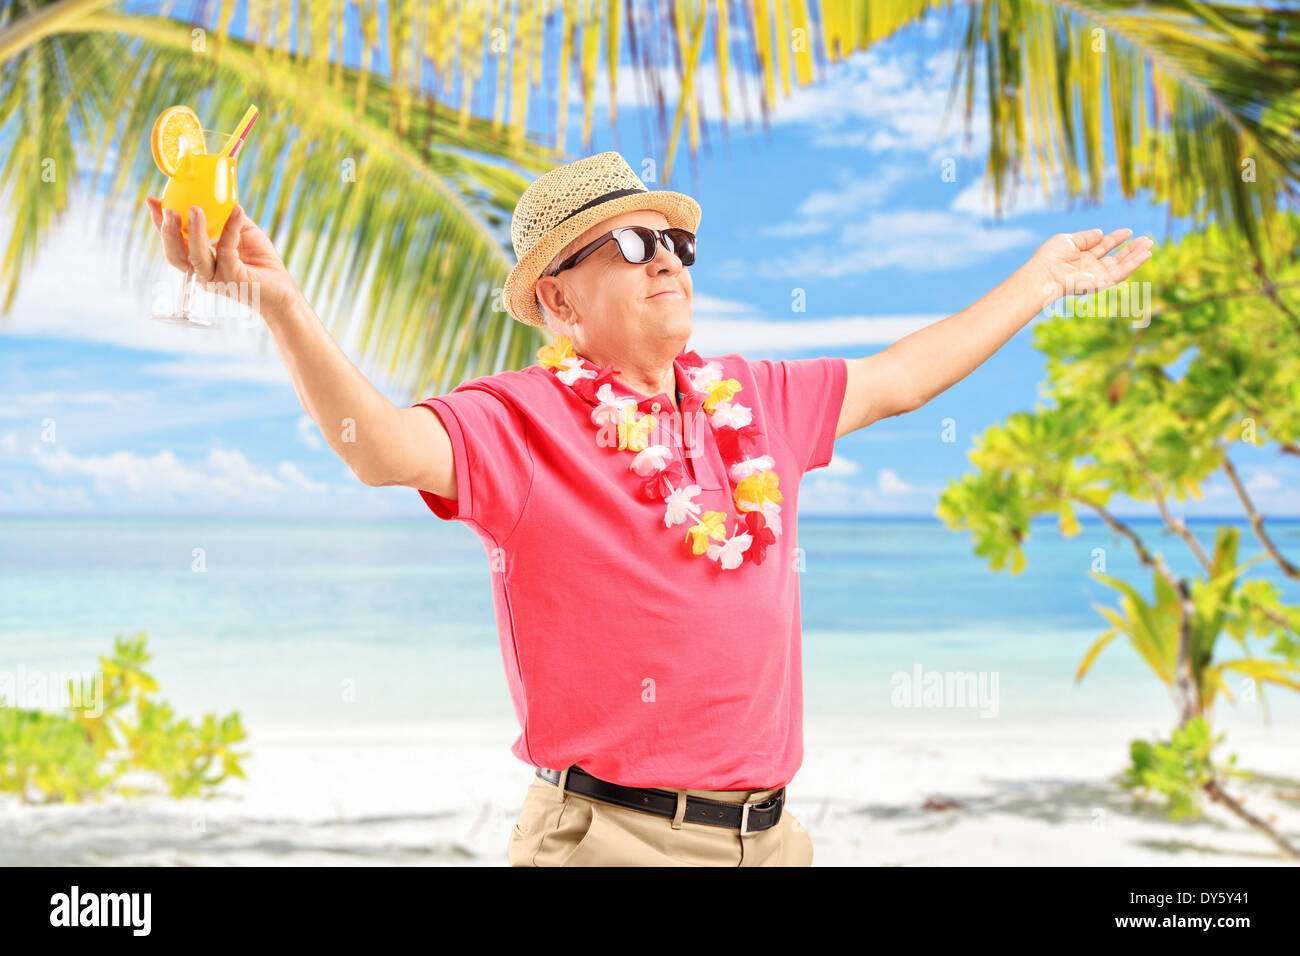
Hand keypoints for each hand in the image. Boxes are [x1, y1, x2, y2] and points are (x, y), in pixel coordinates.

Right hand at [144, 198, 300, 316]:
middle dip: (167, 231)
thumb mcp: (240, 232)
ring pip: (196, 257)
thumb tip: (217, 195)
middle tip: (168, 209)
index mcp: (198, 261)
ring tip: (195, 209)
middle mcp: (202, 272)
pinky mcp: (234, 279)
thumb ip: (225, 218)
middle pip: (174, 255)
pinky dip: (230, 230)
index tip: (152, 201)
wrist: (282, 290)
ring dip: (193, 232)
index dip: (159, 224)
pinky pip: (227, 251)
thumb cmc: (260, 262)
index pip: (173, 243)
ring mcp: (217, 278)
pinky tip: (237, 213)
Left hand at [1031, 227, 1154, 305]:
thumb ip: (1086, 237)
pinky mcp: (1101, 284)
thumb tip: (1101, 233)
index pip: (1105, 246)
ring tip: (1150, 245)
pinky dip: (1134, 265)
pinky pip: (1121, 274)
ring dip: (1137, 256)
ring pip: (1122, 266)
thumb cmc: (1050, 257)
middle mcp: (1091, 268)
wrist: (1044, 272)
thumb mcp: (1068, 240)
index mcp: (1083, 257)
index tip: (1128, 231)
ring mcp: (1097, 276)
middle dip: (1132, 249)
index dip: (1117, 238)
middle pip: (1116, 258)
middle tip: (1147, 239)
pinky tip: (1145, 255)